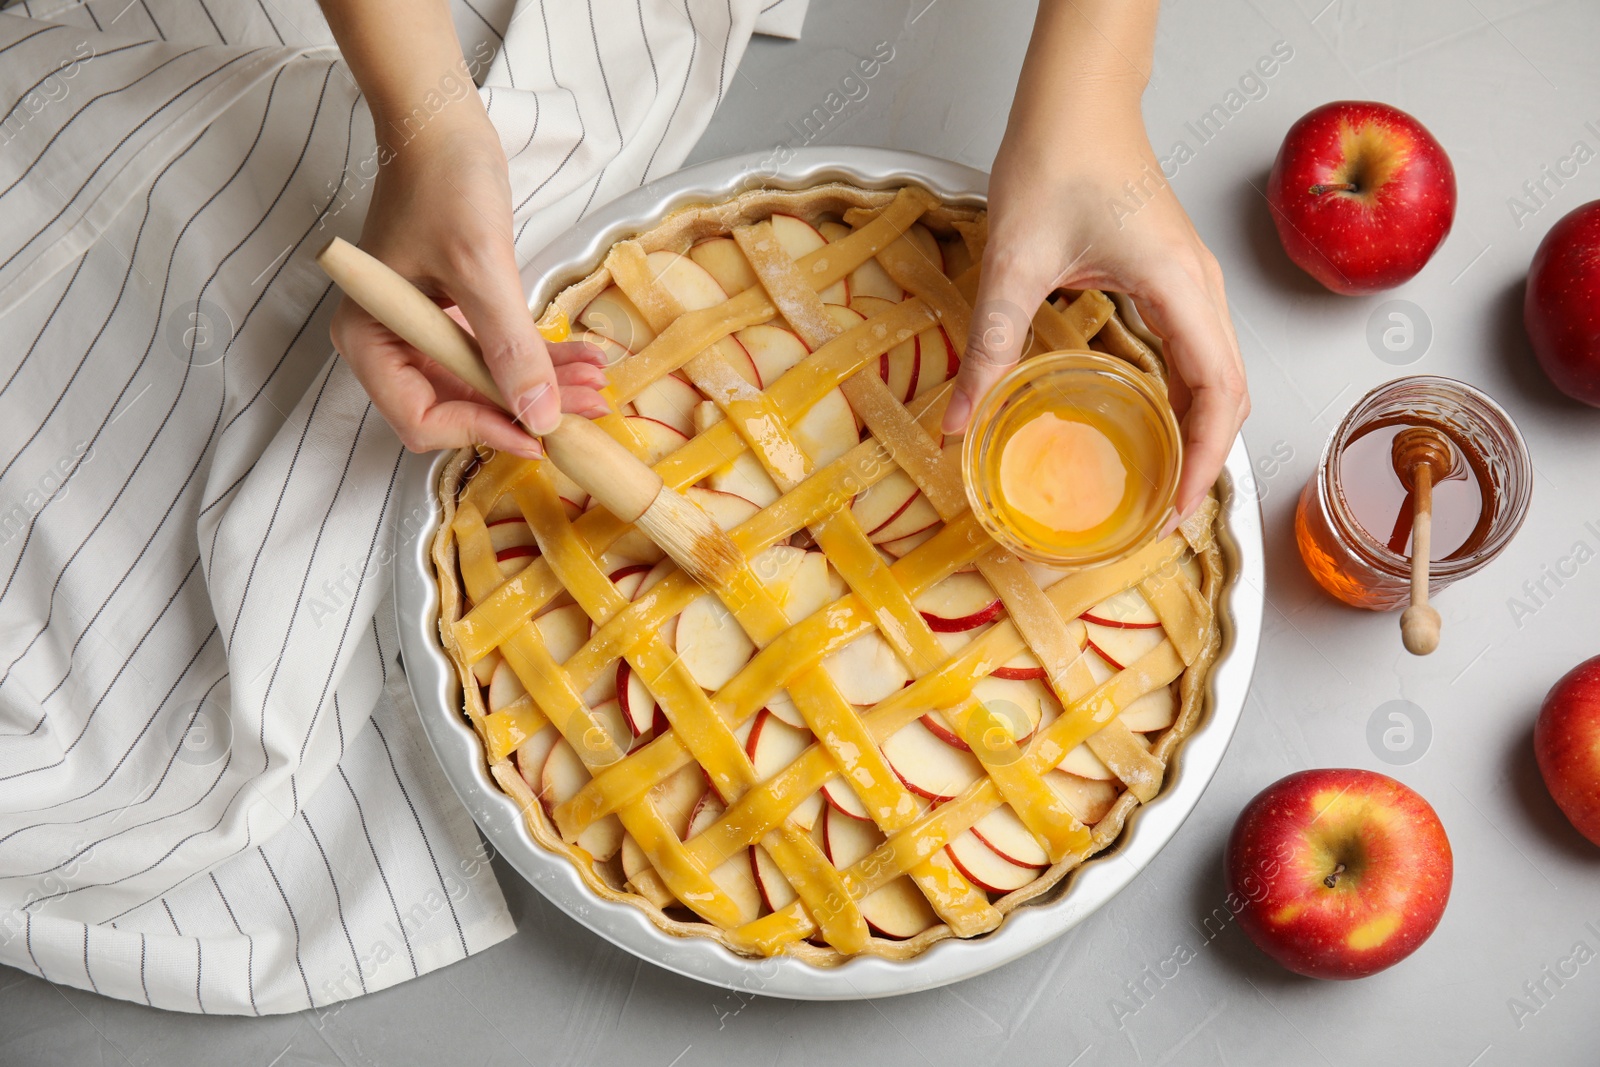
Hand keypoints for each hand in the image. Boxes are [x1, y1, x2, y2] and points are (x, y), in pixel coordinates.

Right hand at [330, 104, 608, 457]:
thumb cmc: (444, 184)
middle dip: (524, 411)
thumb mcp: (481, 268)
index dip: (481, 431)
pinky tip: (583, 360)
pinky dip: (539, 361)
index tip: (539, 431)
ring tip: (596, 385)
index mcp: (370, 340)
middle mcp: (390, 346)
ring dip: (542, 388)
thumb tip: (540, 416)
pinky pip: (498, 355)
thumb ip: (508, 347)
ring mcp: (424, 333)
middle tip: (587, 410)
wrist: (444, 126)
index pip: (421, 418)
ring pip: (487, 386)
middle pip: (458, 408)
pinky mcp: (455, 318)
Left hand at [943, 101, 1247, 523]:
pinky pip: (1192, 351)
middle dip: (1205, 460)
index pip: (1218, 394)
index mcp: (1179, 287)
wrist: (1073, 99)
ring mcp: (1191, 282)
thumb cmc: (1059, 156)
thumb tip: (958, 422)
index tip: (1178, 512)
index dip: (1205, 462)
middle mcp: (1199, 288)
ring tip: (1160, 484)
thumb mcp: (1013, 264)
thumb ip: (989, 347)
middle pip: (1229, 393)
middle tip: (1164, 515)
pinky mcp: (1170, 277)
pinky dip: (1180, 397)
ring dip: (1196, 431)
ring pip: (1216, 373)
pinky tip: (1143, 424)